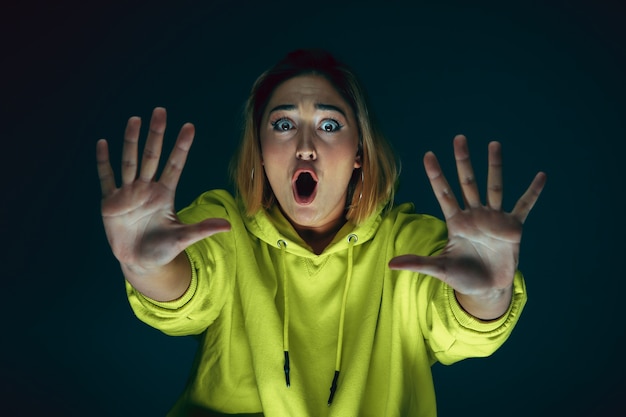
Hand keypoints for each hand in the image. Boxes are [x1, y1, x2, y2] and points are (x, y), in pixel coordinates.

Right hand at [96, 107, 230, 274]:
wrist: (140, 263)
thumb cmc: (163, 250)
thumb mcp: (183, 239)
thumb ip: (202, 229)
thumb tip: (229, 226)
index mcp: (165, 194)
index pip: (175, 165)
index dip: (181, 146)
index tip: (189, 127)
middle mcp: (147, 188)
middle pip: (152, 155)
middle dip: (156, 134)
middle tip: (160, 110)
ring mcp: (128, 193)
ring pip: (129, 161)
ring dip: (131, 140)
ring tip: (135, 119)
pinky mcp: (111, 203)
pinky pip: (107, 178)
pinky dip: (104, 162)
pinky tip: (103, 143)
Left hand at [389, 135, 545, 315]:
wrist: (487, 291)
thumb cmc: (461, 278)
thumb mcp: (439, 269)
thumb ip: (417, 263)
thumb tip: (390, 264)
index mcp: (456, 222)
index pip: (443, 193)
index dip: (436, 174)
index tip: (428, 154)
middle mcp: (474, 215)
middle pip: (467, 182)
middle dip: (463, 161)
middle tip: (459, 138)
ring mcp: (494, 219)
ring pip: (493, 186)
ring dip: (494, 166)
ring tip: (494, 144)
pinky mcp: (513, 228)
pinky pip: (524, 206)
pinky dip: (533, 192)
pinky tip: (541, 176)